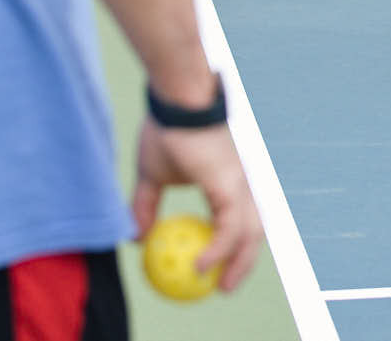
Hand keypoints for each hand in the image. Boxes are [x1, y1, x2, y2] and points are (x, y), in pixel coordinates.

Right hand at [131, 118, 265, 292]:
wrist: (176, 102)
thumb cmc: (166, 131)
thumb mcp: (151, 176)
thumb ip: (146, 206)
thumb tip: (137, 237)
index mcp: (228, 182)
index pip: (240, 220)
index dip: (234, 247)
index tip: (216, 271)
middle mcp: (241, 184)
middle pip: (254, 232)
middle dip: (244, 263)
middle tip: (222, 288)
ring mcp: (240, 184)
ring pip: (250, 233)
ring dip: (238, 263)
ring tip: (219, 286)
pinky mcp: (231, 184)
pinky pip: (229, 227)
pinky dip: (219, 250)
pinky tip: (201, 265)